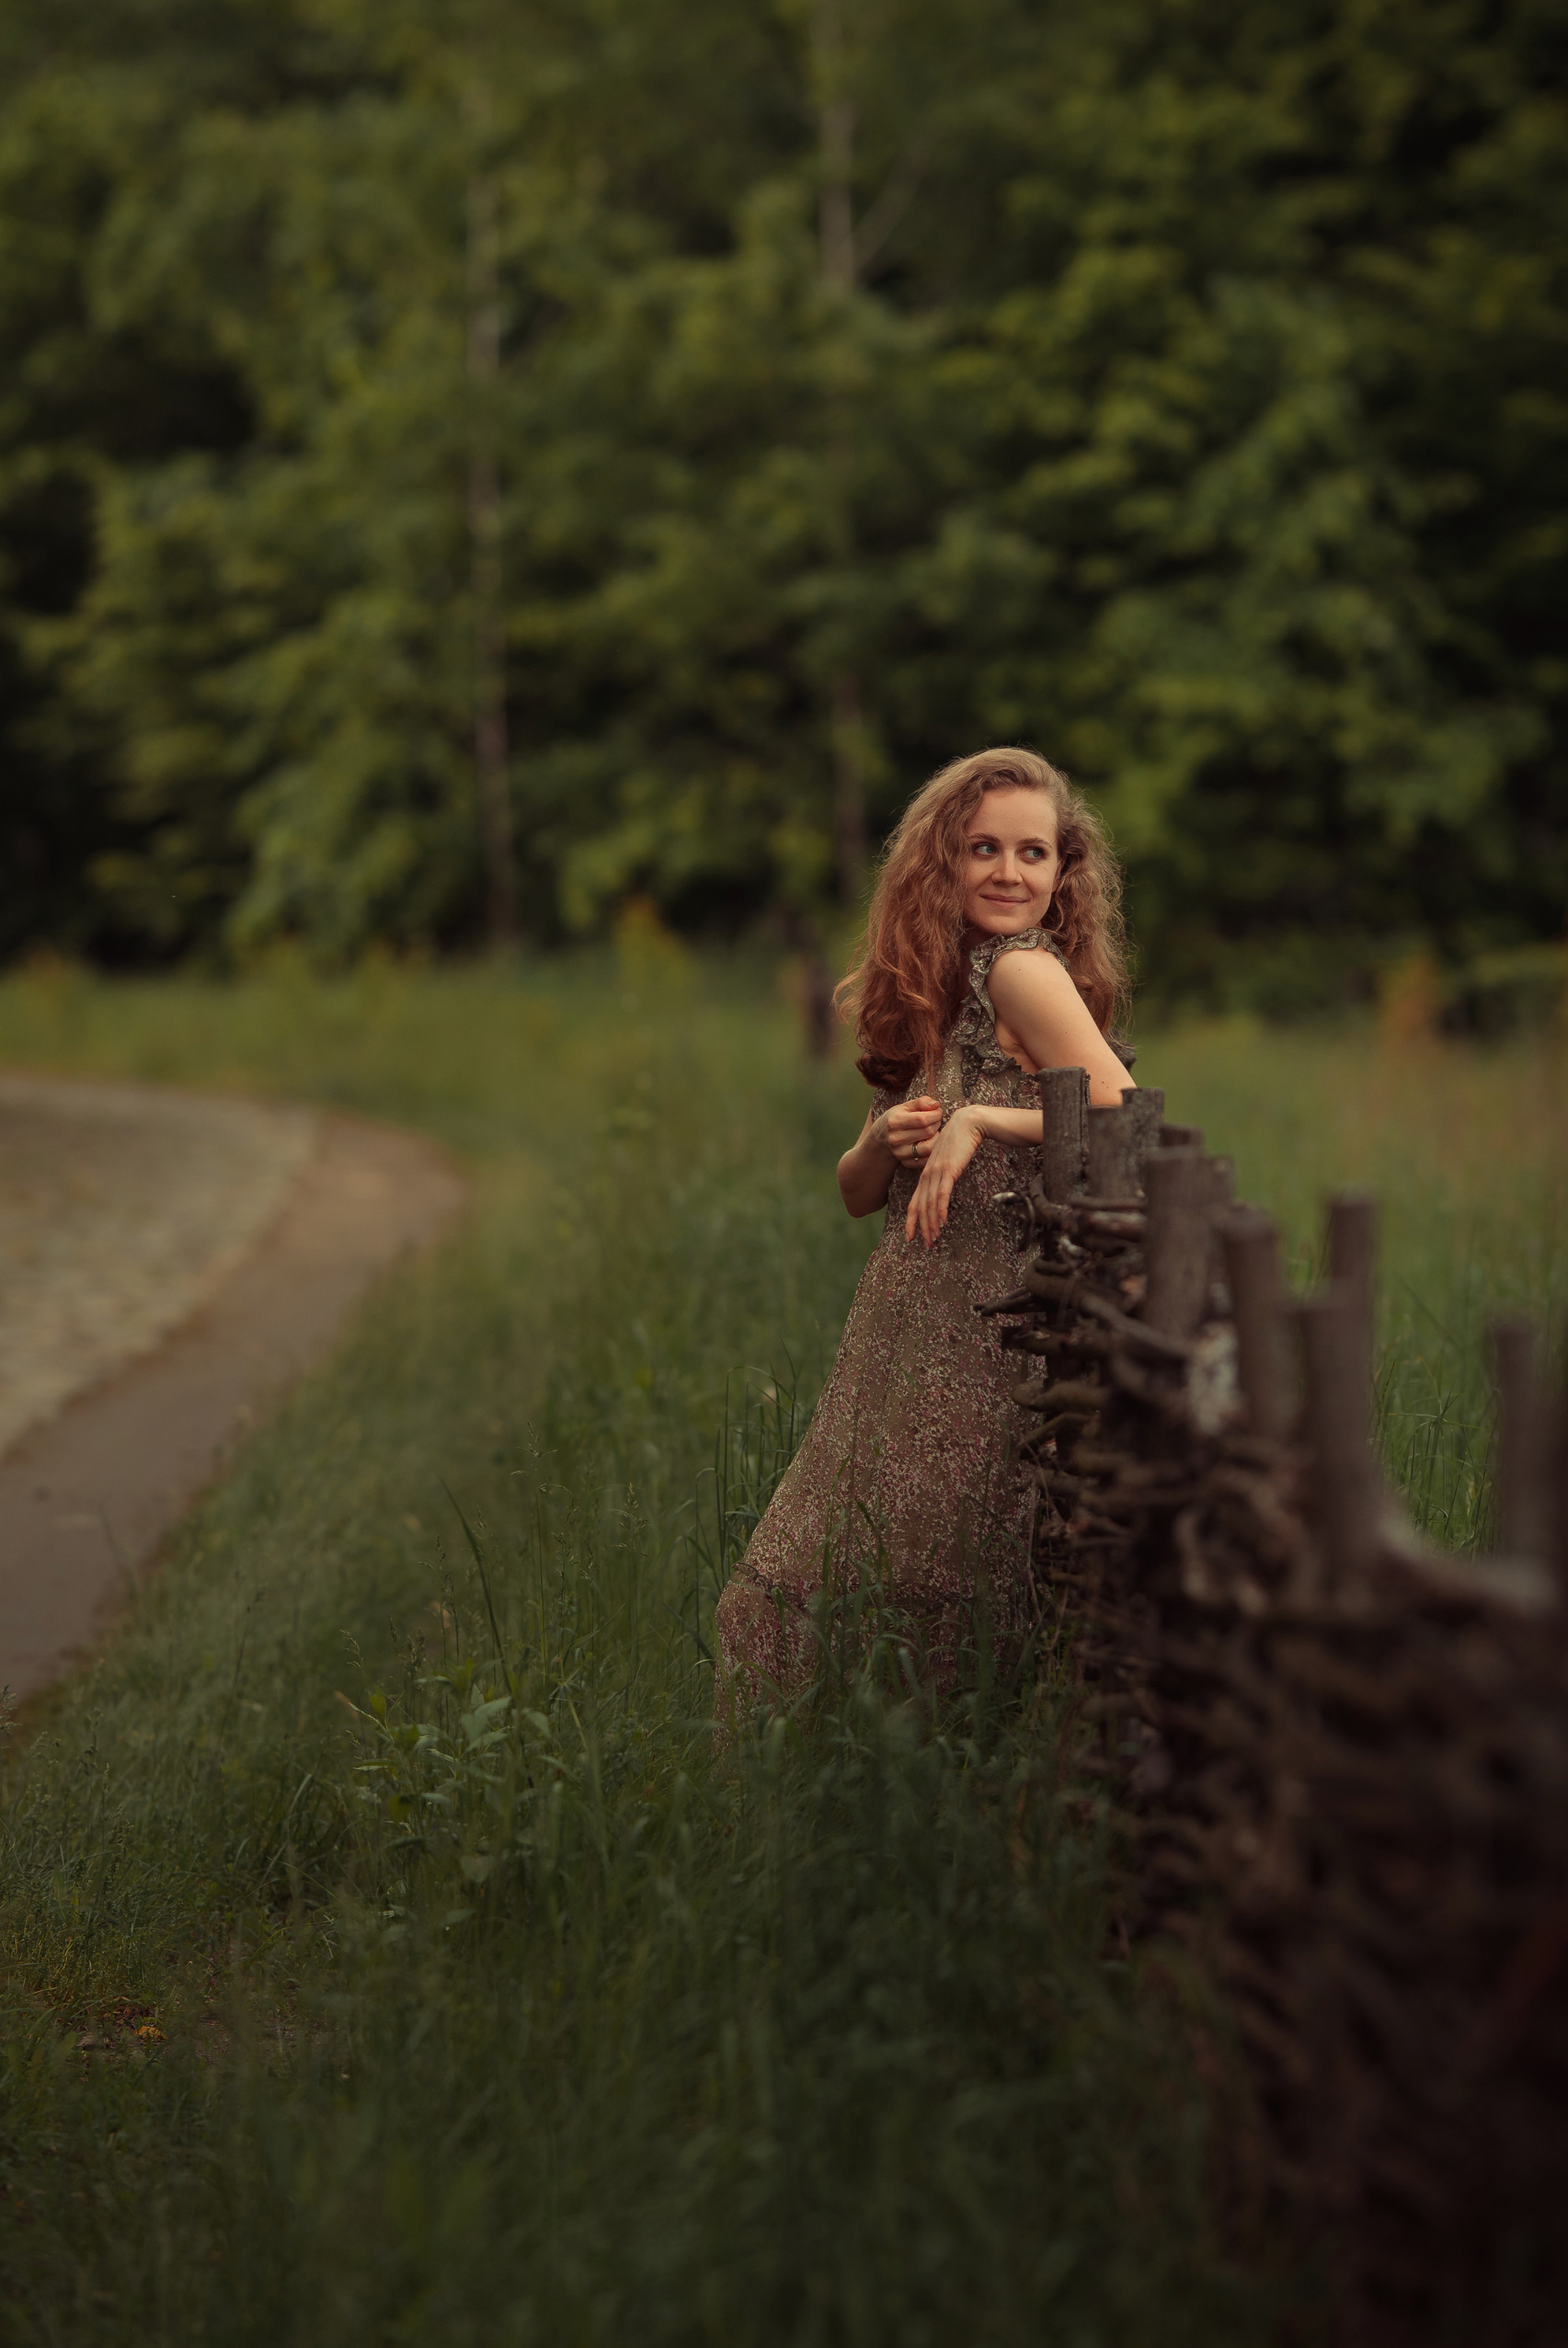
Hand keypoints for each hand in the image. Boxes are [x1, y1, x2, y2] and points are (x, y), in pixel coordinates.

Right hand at [875, 1095, 940, 1173]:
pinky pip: (927, 1160)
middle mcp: (896, 1139)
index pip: (923, 1119)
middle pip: (928, 1132)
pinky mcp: (906, 1162)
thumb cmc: (898, 1117)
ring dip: (937, 1138)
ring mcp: (900, 1153)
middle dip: (937, 1124)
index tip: (937, 1112)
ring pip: (929, 1148)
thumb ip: (921, 1102)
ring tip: (934, 1132)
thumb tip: (936, 1105)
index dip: (936, 1115)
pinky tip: (930, 1142)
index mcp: (895, 1122)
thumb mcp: (906, 1106)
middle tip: (936, 1121)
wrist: (882, 1136)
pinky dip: (933, 1151)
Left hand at [905, 1106, 984, 1246]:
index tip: (910, 1236)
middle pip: (919, 1206)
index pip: (914, 1201)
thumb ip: (944, 1174)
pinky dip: (941, 1210)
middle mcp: (928, 1174)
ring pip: (930, 1203)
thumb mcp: (948, 1160)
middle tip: (923, 1244)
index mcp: (927, 1173)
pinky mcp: (949, 1170)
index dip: (911, 1220)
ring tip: (933, 1239)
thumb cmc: (960, 1141)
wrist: (969, 1122)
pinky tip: (941, 1222)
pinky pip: (942, 1194)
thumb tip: (944, 1188)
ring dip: (931, 1223)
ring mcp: (937, 1172)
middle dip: (920, 1227)